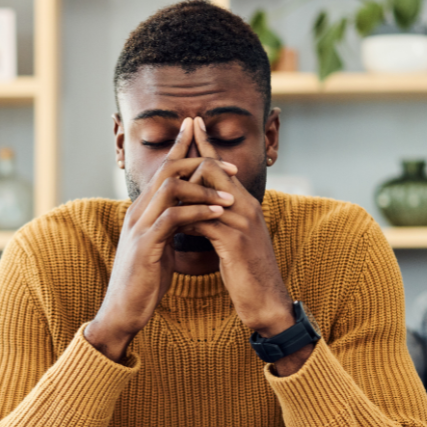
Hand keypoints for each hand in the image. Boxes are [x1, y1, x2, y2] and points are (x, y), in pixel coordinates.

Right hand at [85, 118, 236, 361]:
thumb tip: (186, 215)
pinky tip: (217, 213)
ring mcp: (139, 227)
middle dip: (199, 160)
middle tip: (229, 165)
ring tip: (229, 195)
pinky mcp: (145, 245)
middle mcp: (137, 213)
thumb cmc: (143, 282)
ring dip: (203, 188)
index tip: (202, 135)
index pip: (162, 170)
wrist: (123, 311)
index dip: (182, 148)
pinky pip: (173, 218)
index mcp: (142, 211)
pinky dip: (197, 212)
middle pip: (166, 169)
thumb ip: (168, 227)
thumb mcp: (158, 247)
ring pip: (170, 188)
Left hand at [182, 118, 307, 372]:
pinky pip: (203, 221)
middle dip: (185, 166)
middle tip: (164, 166)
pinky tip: (172, 225)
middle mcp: (247, 206)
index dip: (205, 144)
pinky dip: (185, 220)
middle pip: (211, 170)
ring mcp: (242, 223)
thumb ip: (218, 220)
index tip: (190, 124)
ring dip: (180, 194)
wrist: (266, 302)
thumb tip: (195, 210)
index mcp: (246, 203)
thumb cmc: (247, 273)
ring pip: (205, 191)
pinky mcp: (234, 242)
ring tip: (159, 195)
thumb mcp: (232, 240)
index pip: (223, 165)